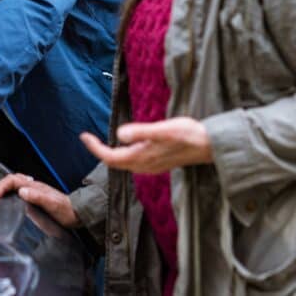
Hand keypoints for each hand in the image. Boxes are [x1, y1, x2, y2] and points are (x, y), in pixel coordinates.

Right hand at [0, 173, 79, 227]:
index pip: (11, 181)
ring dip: (1, 189)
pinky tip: (9, 198)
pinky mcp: (35, 197)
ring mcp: (34, 191)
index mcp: (34, 186)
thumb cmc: (67, 211)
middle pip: (9, 180)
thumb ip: (38, 197)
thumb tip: (22, 191)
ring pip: (12, 184)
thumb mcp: (53, 205)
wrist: (78, 214)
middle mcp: (33, 186)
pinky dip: (9, 192)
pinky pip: (17, 190)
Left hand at [80, 117, 212, 173]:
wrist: (211, 146)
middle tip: (87, 137)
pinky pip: (134, 162)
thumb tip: (119, 134)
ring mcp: (152, 166)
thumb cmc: (189, 135)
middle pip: (115, 162)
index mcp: (143, 158)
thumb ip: (142, 132)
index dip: (95, 148)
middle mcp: (145, 165)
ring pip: (124, 164)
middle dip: (99, 151)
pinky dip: (123, 155)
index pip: (111, 157)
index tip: (84, 136)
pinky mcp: (159, 163)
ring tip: (100, 141)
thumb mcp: (164, 130)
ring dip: (110, 154)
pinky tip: (126, 145)